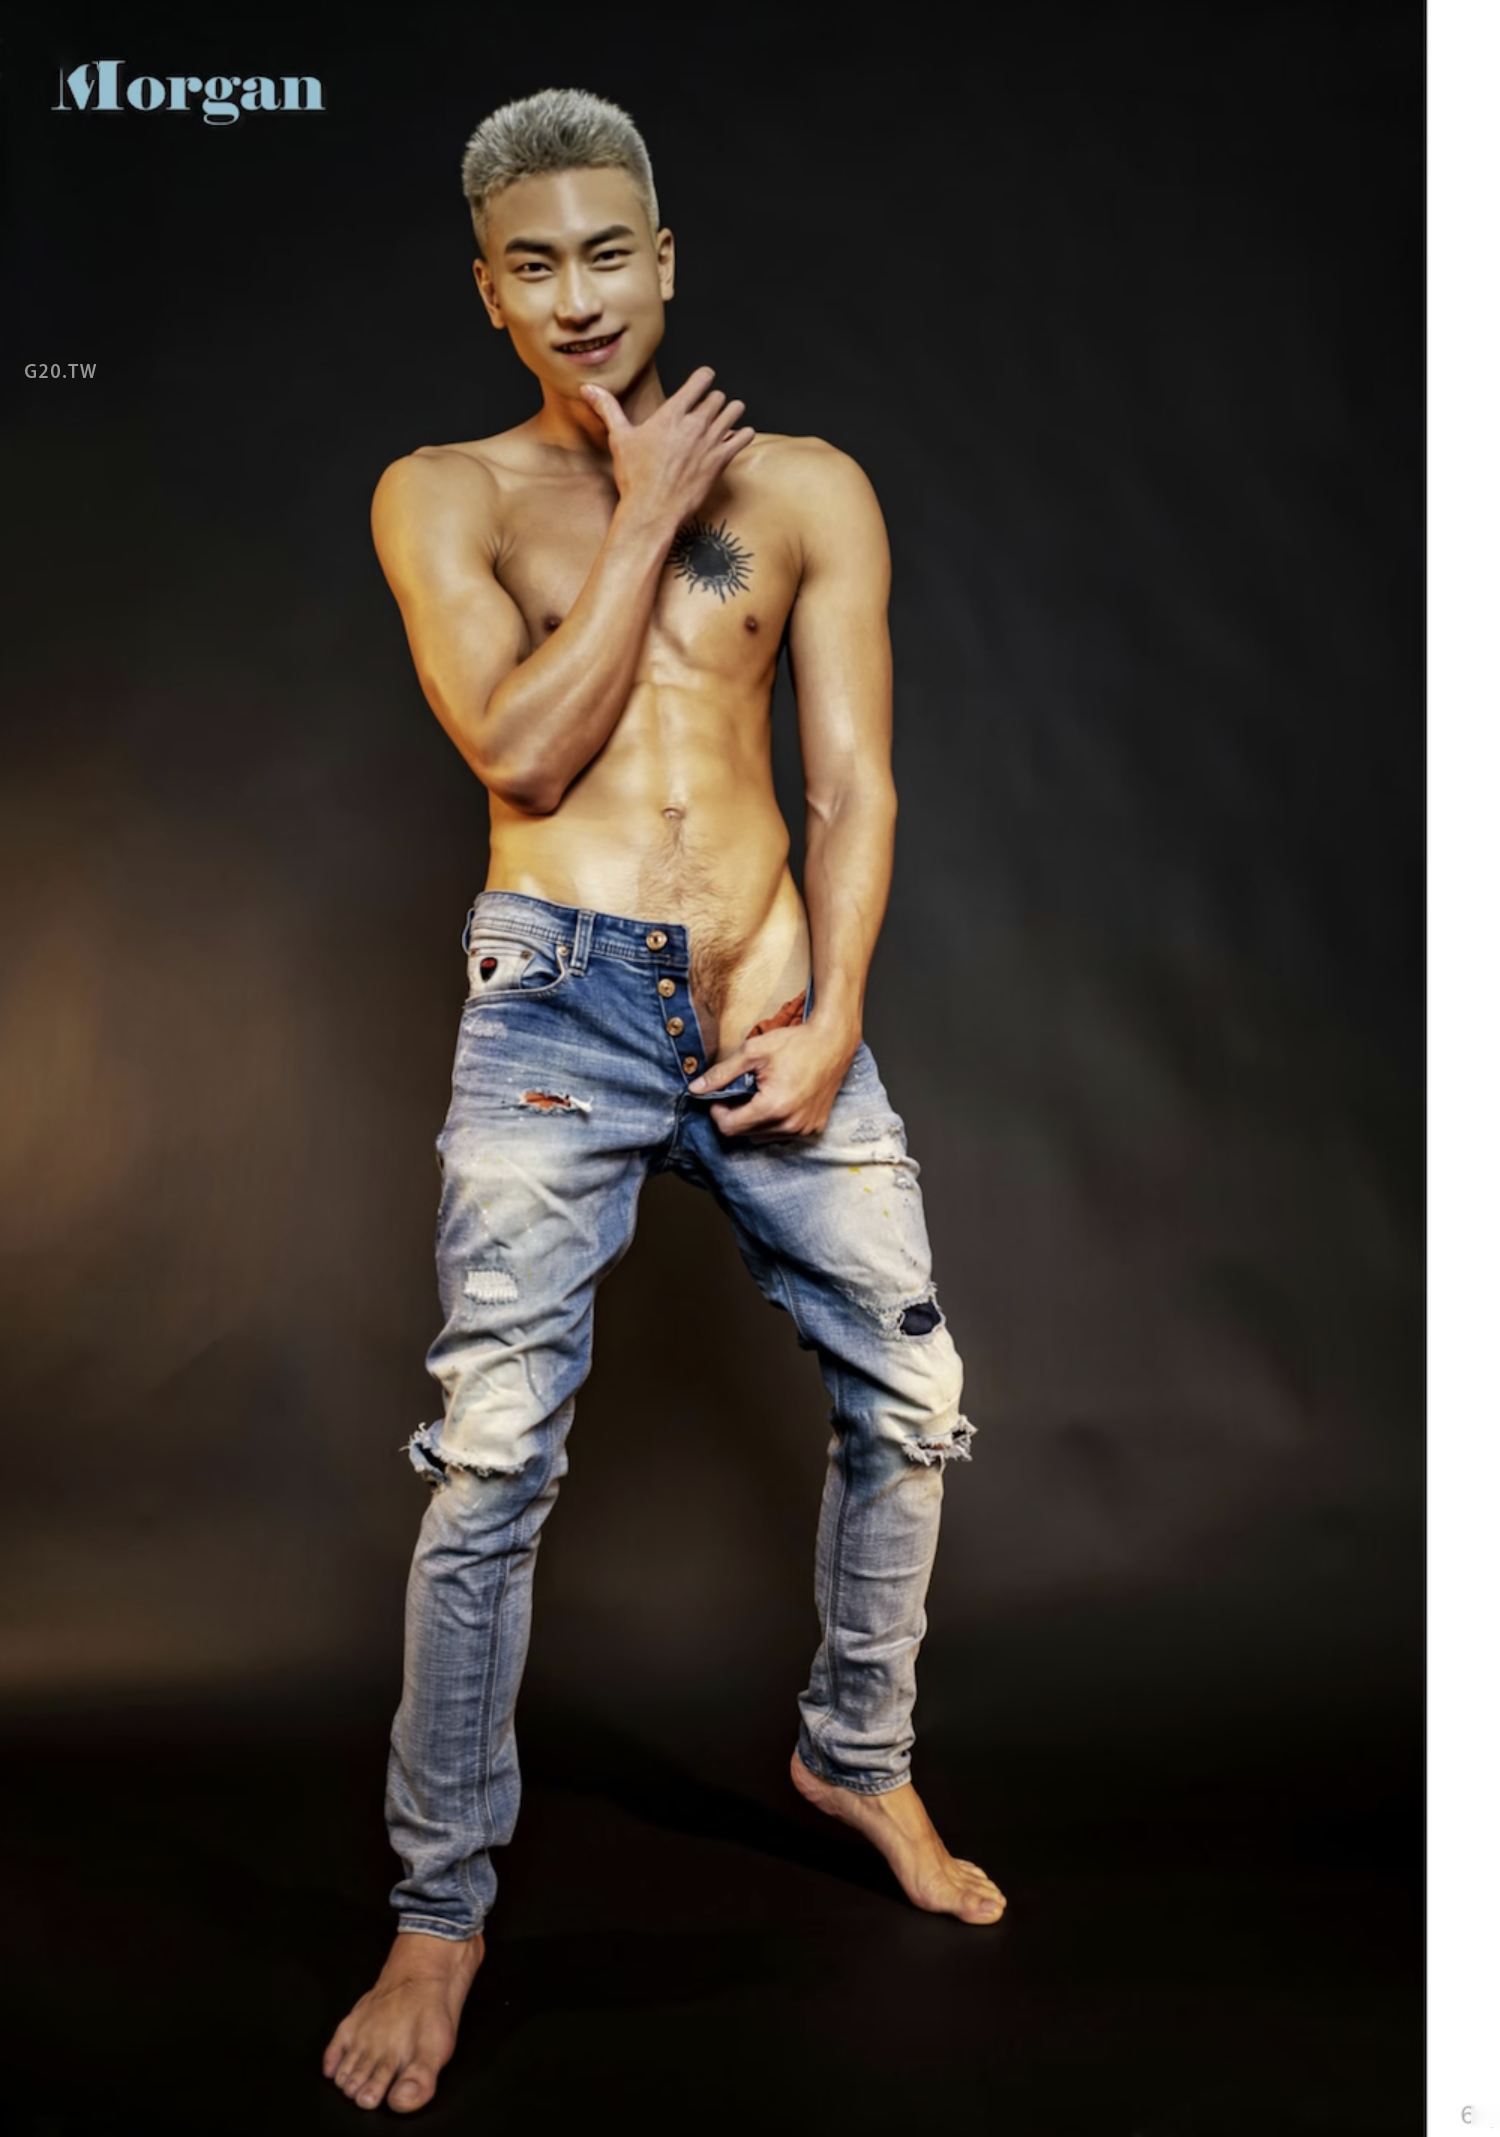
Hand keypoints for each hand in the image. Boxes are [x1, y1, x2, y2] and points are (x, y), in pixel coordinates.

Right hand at [580, 367, 753, 534]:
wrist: (651, 510)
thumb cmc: (635, 477)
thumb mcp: (620, 438)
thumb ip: (607, 408)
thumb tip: (587, 389)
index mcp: (672, 413)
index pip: (700, 380)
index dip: (704, 377)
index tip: (704, 379)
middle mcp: (694, 424)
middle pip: (717, 397)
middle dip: (714, 399)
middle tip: (711, 405)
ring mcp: (710, 442)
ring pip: (734, 412)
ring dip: (732, 411)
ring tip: (729, 415)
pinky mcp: (720, 461)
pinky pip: (743, 437)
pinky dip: (744, 433)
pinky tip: (740, 435)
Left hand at [689, 1019, 857, 1140]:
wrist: (834, 1042)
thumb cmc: (796, 1043)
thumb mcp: (753, 1052)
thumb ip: (721, 1073)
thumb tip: (695, 1088)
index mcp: (772, 1107)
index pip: (729, 1128)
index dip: (718, 1112)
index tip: (719, 1097)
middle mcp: (790, 1125)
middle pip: (745, 1134)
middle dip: (736, 1115)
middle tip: (740, 1091)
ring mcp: (804, 1129)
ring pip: (763, 1137)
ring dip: (755, 1120)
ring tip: (760, 1094)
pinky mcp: (814, 1127)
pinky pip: (783, 1133)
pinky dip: (774, 1122)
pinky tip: (778, 1099)